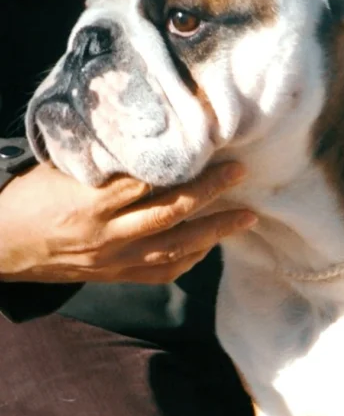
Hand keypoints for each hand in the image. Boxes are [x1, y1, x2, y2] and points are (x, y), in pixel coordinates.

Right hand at [0, 162, 255, 283]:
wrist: (1, 246)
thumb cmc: (28, 197)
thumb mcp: (59, 169)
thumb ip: (102, 160)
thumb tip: (147, 138)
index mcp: (89, 202)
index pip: (146, 181)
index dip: (182, 166)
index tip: (210, 146)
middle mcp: (107, 234)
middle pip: (170, 213)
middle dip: (210, 192)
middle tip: (239, 173)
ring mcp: (114, 259)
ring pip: (175, 247)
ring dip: (215, 231)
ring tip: (246, 217)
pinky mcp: (115, 276)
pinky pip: (163, 271)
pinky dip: (192, 258)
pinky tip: (211, 243)